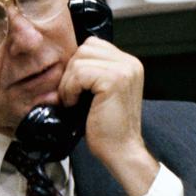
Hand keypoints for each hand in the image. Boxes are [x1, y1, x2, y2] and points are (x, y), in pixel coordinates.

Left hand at [58, 37, 157, 195]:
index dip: (77, 66)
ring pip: (79, 60)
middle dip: (71, 73)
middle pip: (84, 49)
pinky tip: (76, 105)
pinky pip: (79, 74)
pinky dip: (71, 90)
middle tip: (72, 97)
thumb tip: (65, 60)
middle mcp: (130, 62)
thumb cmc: (106, 127)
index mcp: (128, 63)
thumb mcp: (98, 93)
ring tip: (74, 102)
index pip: (92, 45)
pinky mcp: (115, 80)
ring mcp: (125, 70)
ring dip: (69, 82)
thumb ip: (90, 73)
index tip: (75, 89)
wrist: (120, 150)